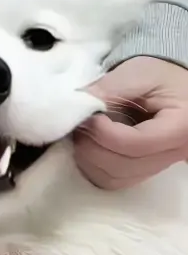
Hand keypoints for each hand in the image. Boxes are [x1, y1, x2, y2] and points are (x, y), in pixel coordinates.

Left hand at [73, 57, 187, 189]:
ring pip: (113, 179)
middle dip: (92, 146)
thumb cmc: (159, 74)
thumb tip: (76, 104)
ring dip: (89, 158)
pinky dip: (92, 166)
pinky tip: (90, 145)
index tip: (90, 116)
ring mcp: (159, 167)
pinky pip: (112, 181)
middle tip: (82, 125)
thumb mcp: (138, 72)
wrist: (173, 85)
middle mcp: (175, 154)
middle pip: (122, 166)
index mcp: (181, 127)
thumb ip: (108, 88)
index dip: (103, 133)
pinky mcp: (144, 172)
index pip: (135, 144)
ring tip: (85, 133)